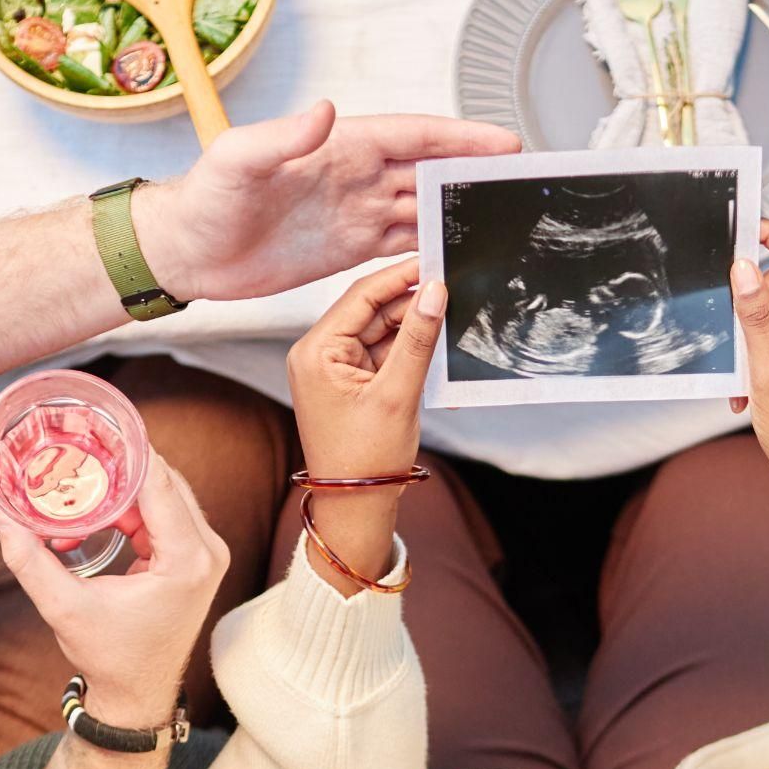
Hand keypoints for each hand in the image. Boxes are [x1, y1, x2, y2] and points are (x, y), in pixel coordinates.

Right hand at [0, 457, 229, 728]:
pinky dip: (131, 505)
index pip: (158, 484)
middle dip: (120, 463)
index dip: (127, 450)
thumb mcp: (63, 607)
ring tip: (80, 470)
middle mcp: (206, 551)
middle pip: (163, 482)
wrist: (138, 694)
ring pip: (164, 494)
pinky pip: (164, 512)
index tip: (95, 425)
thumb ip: (30, 559)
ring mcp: (205, 553)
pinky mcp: (194, 557)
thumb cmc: (111, 657)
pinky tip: (95, 504)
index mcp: (186, 560)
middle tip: (78, 443)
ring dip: (124, 484)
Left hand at [140, 103, 518, 302]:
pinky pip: (399, 245)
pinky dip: (429, 249)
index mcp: (339, 148)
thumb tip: (325, 113)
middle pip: (427, 171)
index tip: (499, 144)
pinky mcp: (345, 249)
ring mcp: (352, 213)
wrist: (187, 252)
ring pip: (419, 208)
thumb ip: (283, 136)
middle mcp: (353, 177)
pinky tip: (454, 256)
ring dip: (456, 214)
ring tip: (500, 223)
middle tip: (516, 185)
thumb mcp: (240, 160)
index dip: (458, 140)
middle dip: (472, 175)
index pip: (412, 138)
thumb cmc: (203, 201)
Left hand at [285, 257, 446, 591]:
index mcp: (316, 351)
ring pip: (380, 331)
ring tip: (450, 320)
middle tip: (452, 289)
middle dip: (411, 303)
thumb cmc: (366, 460)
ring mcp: (333, 368)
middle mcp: (318, 354)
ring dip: (413, 328)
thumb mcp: (397, 394)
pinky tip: (435, 348)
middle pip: (371, 310)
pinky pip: (382, 353)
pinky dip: (407, 351)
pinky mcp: (349, 383)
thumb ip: (417, 340)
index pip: (361, 296)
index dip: (400, 276)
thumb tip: (434, 292)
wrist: (355, 508)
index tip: (435, 260)